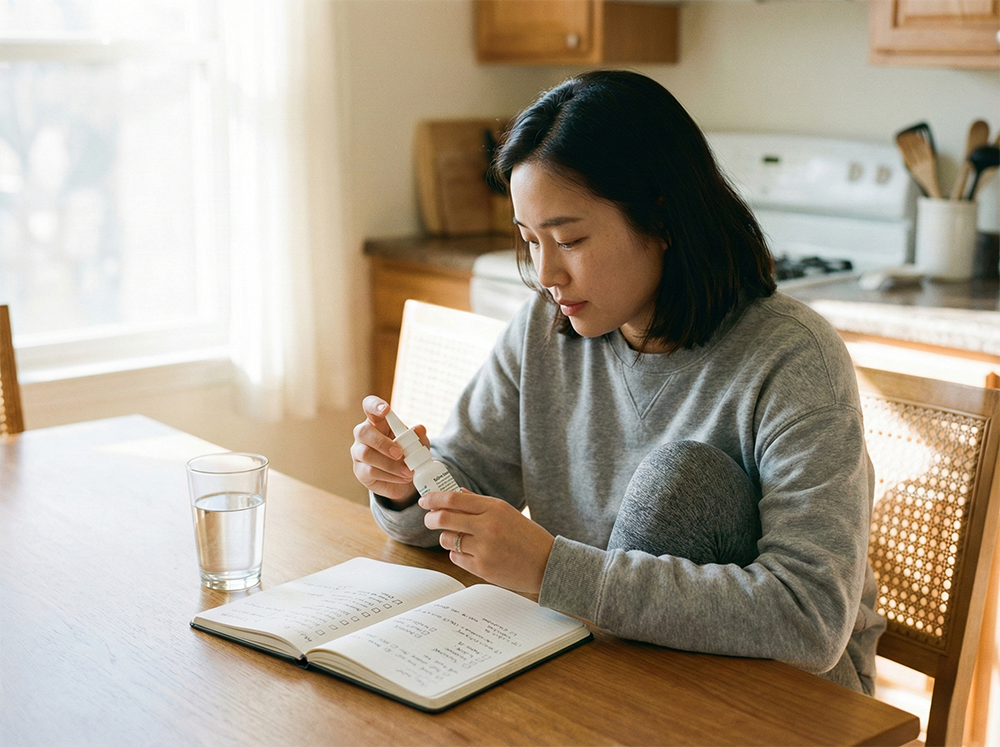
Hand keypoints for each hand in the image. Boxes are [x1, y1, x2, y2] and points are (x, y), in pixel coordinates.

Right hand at [350, 396, 421, 507]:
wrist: (405, 479)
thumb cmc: (408, 454)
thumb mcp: (419, 445)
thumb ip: (419, 437)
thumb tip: (419, 429)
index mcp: (377, 421)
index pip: (369, 406)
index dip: (374, 405)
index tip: (386, 410)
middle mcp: (364, 435)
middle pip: (362, 432)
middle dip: (382, 443)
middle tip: (400, 453)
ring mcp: (359, 453)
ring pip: (366, 454)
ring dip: (389, 464)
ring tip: (408, 471)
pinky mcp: (360, 471)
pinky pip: (370, 471)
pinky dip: (390, 476)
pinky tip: (402, 477)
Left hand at [419, 490, 554, 593]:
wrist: (547, 564)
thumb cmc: (527, 536)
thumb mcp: (507, 512)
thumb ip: (480, 503)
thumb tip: (456, 493)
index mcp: (494, 508)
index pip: (454, 499)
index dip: (434, 498)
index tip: (425, 500)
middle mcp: (487, 527)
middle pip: (443, 518)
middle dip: (431, 518)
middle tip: (430, 519)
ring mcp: (484, 549)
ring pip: (447, 540)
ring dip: (447, 538)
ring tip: (458, 538)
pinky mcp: (482, 569)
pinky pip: (455, 558)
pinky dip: (457, 554)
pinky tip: (471, 552)